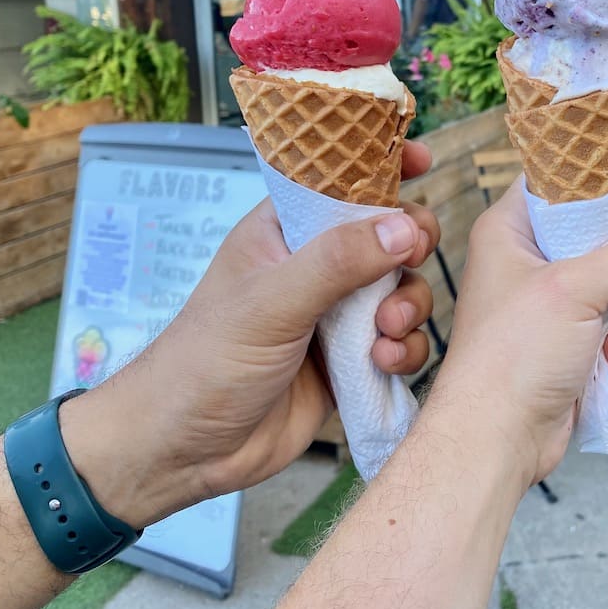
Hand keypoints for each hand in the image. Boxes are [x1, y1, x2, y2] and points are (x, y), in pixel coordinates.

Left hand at [61, 142, 440, 528]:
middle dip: (410, 248)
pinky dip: (403, 350)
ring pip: (402, 290)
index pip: (339, 180)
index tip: (421, 158)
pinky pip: (399, 342)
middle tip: (411, 261)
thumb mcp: (271, 301)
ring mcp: (334, 315)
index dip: (380, 165)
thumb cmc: (206, 361)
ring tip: (385, 332)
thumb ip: (339, 261)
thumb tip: (406, 226)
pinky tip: (382, 364)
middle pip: (389, 234)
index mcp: (285, 232)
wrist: (186, 450)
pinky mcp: (349, 362)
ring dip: (408, 307)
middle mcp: (315, 267)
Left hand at [430, 181, 607, 483]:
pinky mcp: (567, 348)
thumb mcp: (576, 292)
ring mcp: (550, 309)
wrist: (496, 438)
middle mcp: (528, 264)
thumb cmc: (515, 354)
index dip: (598, 194)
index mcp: (510, 232)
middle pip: (605, 246)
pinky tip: (607, 375)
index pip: (559, 186)